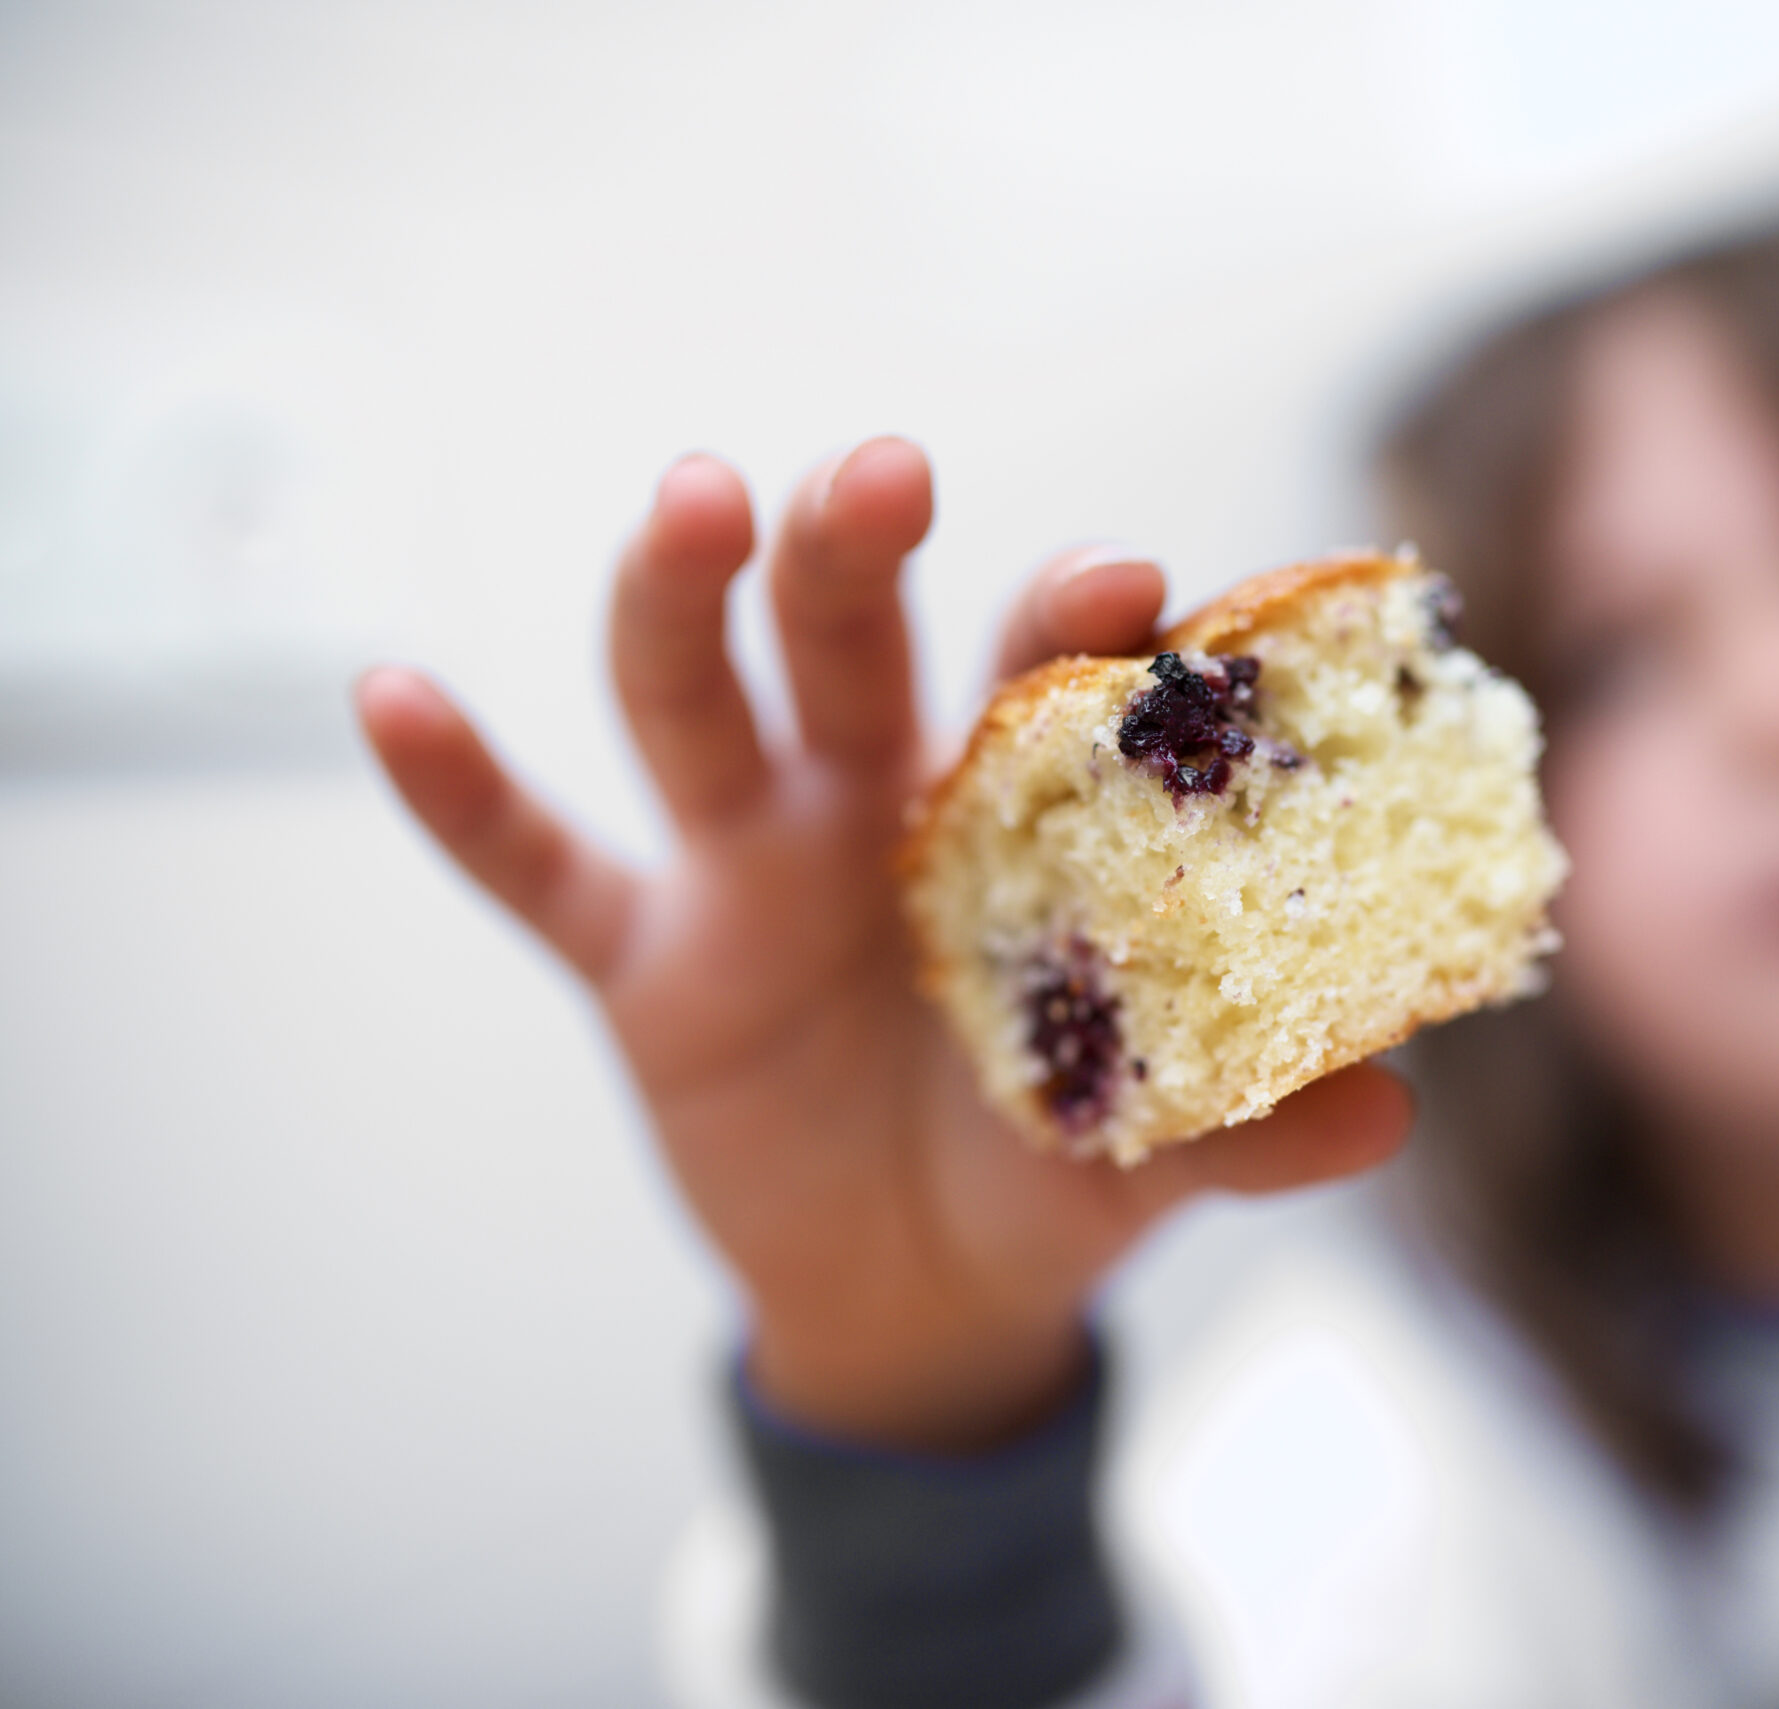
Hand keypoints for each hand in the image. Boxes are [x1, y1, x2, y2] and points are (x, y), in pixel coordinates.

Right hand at [357, 441, 1412, 1451]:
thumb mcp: (1151, 1157)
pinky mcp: (643, 958)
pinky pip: (533, 864)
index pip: (1041, 682)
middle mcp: (877, 804)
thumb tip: (1389, 1117)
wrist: (923, 1293)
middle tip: (883, 474)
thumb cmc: (1052, 1172)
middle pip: (853, 643)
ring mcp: (748, 869)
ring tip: (690, 496)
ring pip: (696, 703)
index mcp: (1017, 819)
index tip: (1119, 574)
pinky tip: (390, 693)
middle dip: (860, 553)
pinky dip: (461, 792)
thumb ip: (1255, 1128)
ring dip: (680, 602)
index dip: (1072, 623)